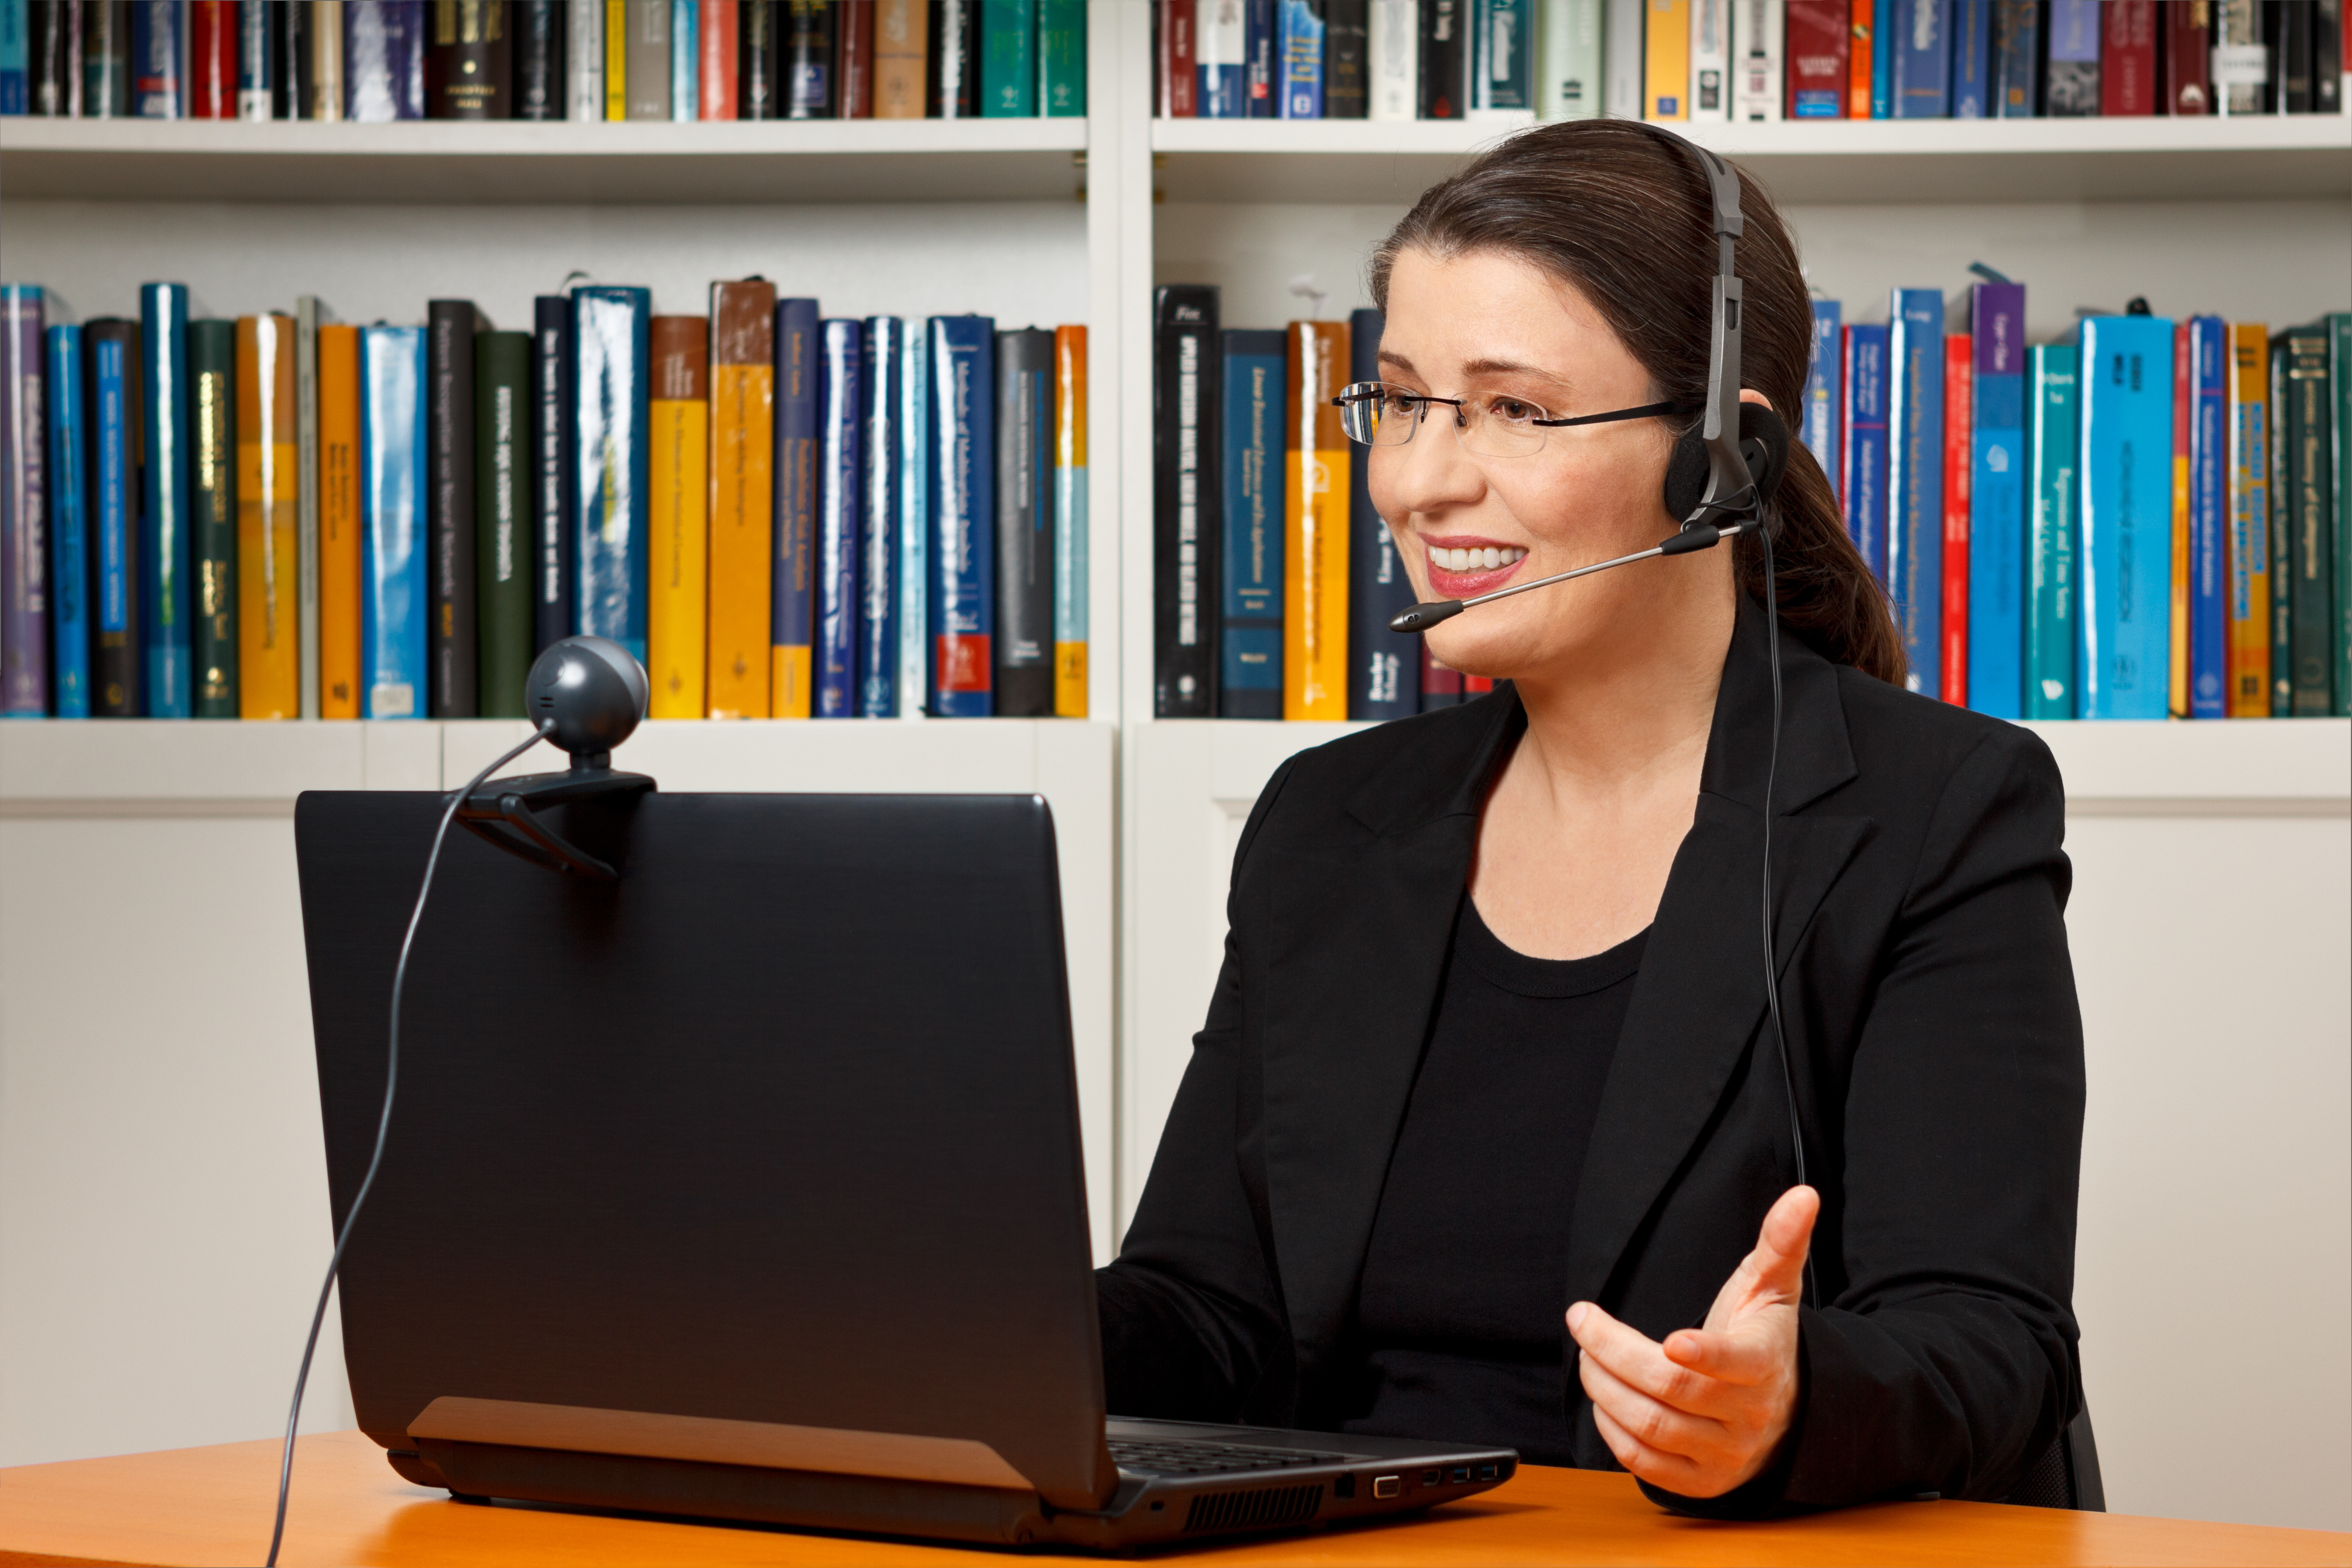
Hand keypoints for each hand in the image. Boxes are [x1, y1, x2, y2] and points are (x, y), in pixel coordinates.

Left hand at [1566, 1184, 1816, 1498]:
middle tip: (1583, 1323)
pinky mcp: (1702, 1481)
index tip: (1671, 1340)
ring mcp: (1725, 1453)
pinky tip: (1604, 1398)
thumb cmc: (1765, 1337)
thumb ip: (1781, 1242)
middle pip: (1670, 1390)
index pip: (1735, 1362)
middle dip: (1613, 1353)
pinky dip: (1613, 1431)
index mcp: (1764, 1363)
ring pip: (1651, 1426)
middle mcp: (1748, 1415)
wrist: (1784, 1411)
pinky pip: (1645, 1464)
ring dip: (1604, 1388)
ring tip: (1587, 1355)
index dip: (1703, 1354)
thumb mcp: (1773, 1288)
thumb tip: (1804, 1194)